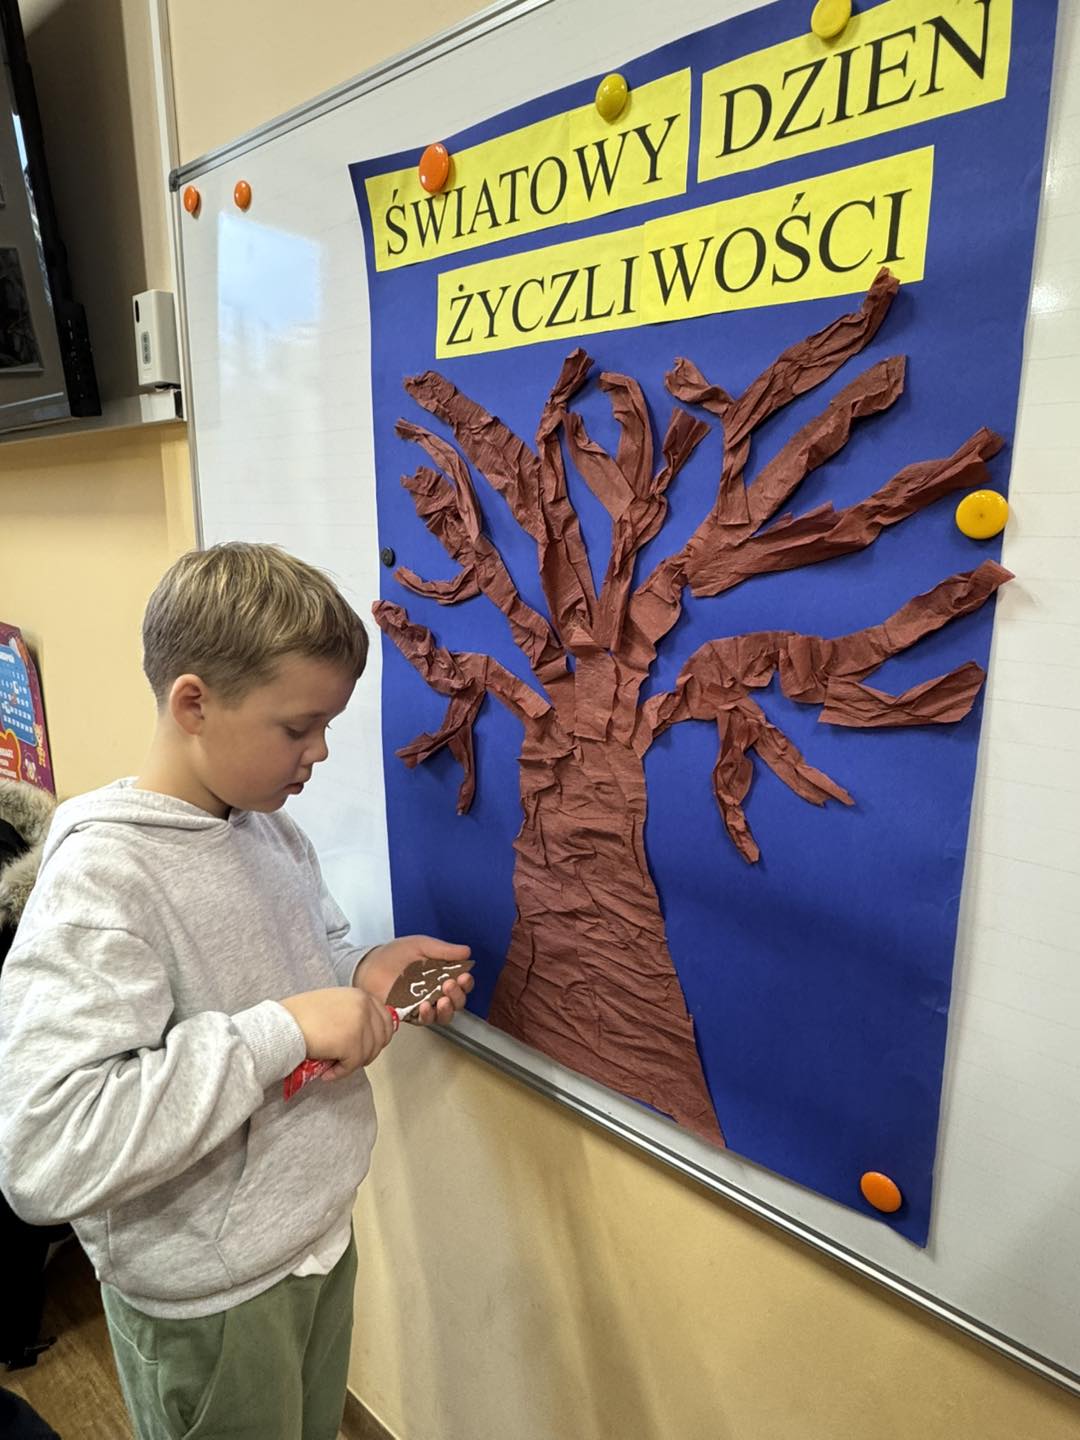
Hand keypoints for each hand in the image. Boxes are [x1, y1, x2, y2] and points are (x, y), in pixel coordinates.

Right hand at [280, 987, 394, 1078]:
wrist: (284, 1025)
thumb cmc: (300, 1016)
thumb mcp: (334, 1004)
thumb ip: (352, 1012)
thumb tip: (368, 1032)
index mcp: (360, 995)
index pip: (386, 1018)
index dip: (379, 1037)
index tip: (368, 1047)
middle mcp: (364, 1006)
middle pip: (382, 1038)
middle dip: (367, 1053)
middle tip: (350, 1060)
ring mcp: (360, 1024)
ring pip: (368, 1054)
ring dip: (351, 1063)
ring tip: (334, 1064)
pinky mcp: (353, 1043)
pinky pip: (353, 1065)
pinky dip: (340, 1073)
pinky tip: (327, 1072)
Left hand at [353, 935, 472, 1025]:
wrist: (369, 966)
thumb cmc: (393, 954)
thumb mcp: (420, 945)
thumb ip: (443, 950)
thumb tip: (467, 951)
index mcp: (442, 975)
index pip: (461, 983)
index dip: (466, 982)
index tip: (464, 976)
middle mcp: (436, 992)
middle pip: (457, 1002)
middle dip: (458, 995)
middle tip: (451, 985)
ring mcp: (424, 1005)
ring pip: (444, 1015)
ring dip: (448, 1009)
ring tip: (443, 1000)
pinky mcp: (410, 1015)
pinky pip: (424, 1020)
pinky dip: (427, 1015)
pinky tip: (425, 1005)